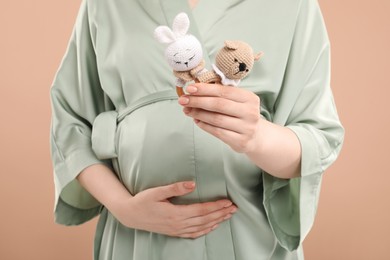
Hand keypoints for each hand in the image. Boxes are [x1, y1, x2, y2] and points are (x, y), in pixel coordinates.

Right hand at [111, 181, 236, 238]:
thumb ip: (175, 188)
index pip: (202, 210)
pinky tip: (213, 227)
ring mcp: (177, 230)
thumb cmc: (143, 201)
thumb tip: (192, 183)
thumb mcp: (157, 191)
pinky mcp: (174, 232)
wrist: (130, 215)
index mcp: (176, 213)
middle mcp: (178, 224)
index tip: (228, 202)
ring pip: (202, 227)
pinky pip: (194, 234)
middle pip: (205, 219)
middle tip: (234, 208)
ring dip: (217, 221)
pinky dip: (206, 230)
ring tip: (228, 215)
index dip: (216, 206)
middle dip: (221, 213)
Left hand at [179, 83, 261, 152]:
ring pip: (216, 119)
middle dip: (198, 101)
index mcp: (249, 98)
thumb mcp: (237, 102)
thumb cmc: (240, 115)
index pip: (223, 91)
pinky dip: (204, 125)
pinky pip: (217, 132)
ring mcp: (246, 128)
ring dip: (198, 114)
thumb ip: (220, 95)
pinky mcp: (240, 141)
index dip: (205, 89)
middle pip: (218, 105)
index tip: (189, 89)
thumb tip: (194, 91)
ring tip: (187, 110)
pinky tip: (196, 120)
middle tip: (183, 100)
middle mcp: (250, 113)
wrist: (256, 137)